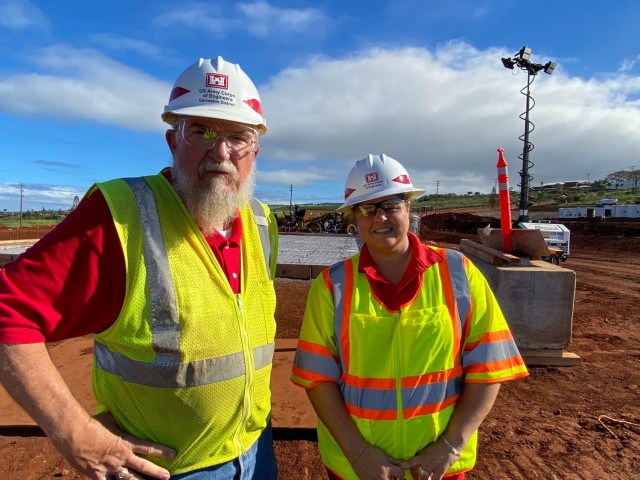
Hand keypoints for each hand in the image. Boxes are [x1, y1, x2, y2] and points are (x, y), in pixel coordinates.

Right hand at [54, 410, 175, 479]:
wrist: (73, 433)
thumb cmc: (91, 423)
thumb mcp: (110, 418)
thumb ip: (120, 417)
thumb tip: (126, 405)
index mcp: (125, 442)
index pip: (148, 447)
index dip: (161, 451)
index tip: (173, 454)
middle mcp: (120, 457)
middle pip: (143, 467)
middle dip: (156, 472)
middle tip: (168, 476)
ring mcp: (109, 468)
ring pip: (128, 479)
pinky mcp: (96, 475)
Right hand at [350, 443, 405, 479]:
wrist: (358, 454)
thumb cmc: (372, 452)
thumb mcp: (385, 455)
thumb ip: (394, 461)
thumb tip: (402, 464)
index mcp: (388, 469)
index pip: (401, 474)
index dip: (400, 472)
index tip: (397, 470)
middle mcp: (383, 477)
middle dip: (393, 478)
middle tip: (390, 474)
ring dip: (385, 479)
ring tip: (382, 475)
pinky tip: (375, 476)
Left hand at [397, 438, 458, 479]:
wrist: (450, 444)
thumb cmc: (438, 445)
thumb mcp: (426, 448)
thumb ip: (420, 454)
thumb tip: (415, 457)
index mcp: (421, 456)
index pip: (410, 462)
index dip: (403, 466)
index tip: (398, 468)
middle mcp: (426, 463)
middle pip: (417, 473)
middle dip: (415, 475)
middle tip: (414, 476)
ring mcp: (433, 468)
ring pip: (424, 478)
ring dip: (423, 479)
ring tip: (423, 477)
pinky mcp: (440, 471)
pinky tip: (431, 479)